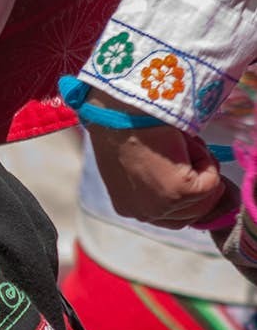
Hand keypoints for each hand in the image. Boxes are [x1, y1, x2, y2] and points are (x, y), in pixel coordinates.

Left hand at [86, 92, 237, 228]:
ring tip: (181, 145)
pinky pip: (212, 182)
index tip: (189, 167)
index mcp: (130, 207)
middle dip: (199, 183)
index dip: (189, 194)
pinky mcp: (178, 193)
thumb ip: (158, 180)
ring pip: (206, 197)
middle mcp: (144, 214)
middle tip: (188, 151)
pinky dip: (206, 160)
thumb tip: (187, 178)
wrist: (118, 111)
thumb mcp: (138, 163)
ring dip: (201, 168)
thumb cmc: (124, 126)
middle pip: (193, 213)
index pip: (173, 217)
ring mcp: (162, 207)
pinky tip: (184, 144)